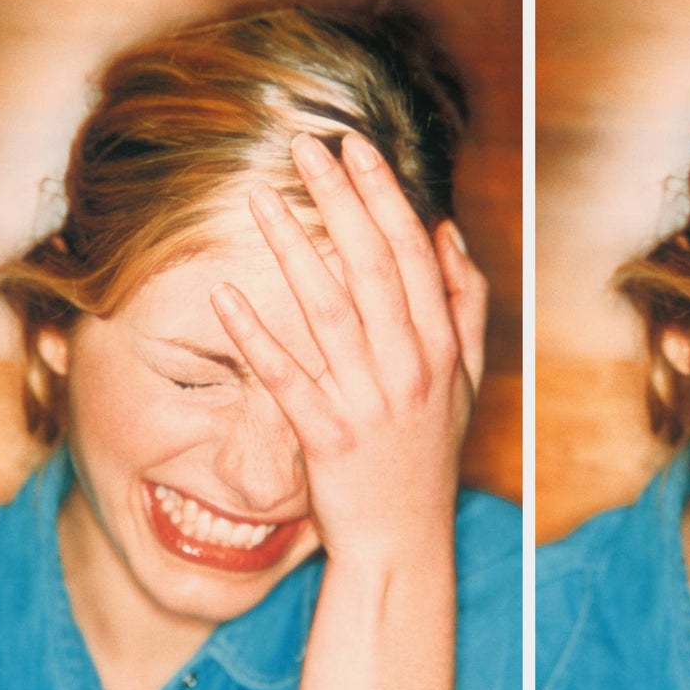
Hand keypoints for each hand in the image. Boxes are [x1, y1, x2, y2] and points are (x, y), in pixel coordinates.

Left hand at [211, 131, 486, 564]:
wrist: (404, 543)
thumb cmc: (427, 455)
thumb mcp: (464, 380)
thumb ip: (465, 305)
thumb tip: (447, 233)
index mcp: (442, 348)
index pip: (413, 256)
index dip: (385, 197)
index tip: (356, 148)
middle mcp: (410, 368)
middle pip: (372, 268)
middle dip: (340, 201)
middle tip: (305, 147)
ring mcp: (369, 403)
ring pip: (328, 311)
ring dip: (294, 250)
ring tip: (260, 198)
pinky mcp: (328, 439)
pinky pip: (287, 379)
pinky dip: (257, 337)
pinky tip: (224, 295)